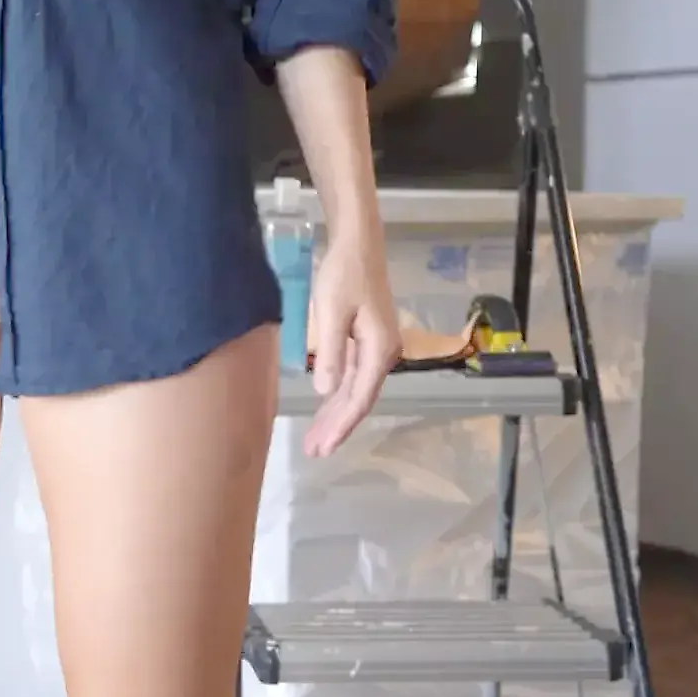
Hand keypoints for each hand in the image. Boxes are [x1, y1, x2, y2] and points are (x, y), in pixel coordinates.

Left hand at [303, 242, 401, 456]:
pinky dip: (338, 394)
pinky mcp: (368, 341)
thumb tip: (326, 392)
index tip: (323, 447)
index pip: (359, 399)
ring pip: (356, 390)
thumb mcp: (332, 312)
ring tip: (316, 439)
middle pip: (359, 400)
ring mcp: (378, 348)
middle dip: (336, 426)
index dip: (341, 425)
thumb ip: (331, 352)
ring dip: (336, 414)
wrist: (358, 245)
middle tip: (313, 451)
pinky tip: (325, 408)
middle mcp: (384, 354)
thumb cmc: (344, 274)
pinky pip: (354, 377)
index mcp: (379, 350)